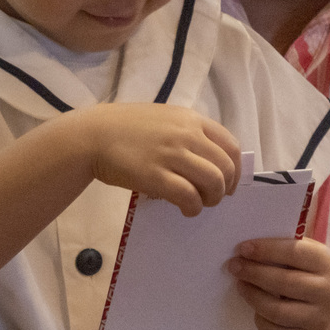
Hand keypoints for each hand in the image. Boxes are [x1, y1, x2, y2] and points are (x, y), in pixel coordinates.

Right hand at [83, 104, 239, 216]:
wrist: (93, 135)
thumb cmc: (127, 128)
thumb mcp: (166, 119)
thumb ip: (189, 134)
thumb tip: (209, 162)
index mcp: (192, 119)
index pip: (231, 146)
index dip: (236, 170)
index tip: (229, 183)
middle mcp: (187, 134)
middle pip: (226, 167)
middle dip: (225, 188)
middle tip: (213, 197)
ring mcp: (172, 154)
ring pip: (213, 182)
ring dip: (212, 199)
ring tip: (199, 204)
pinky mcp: (156, 175)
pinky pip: (189, 196)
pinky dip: (193, 207)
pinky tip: (186, 210)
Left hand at [228, 237, 329, 329]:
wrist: (323, 312)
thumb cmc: (304, 276)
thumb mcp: (302, 258)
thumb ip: (282, 249)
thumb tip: (248, 247)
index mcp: (326, 263)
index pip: (295, 252)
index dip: (266, 250)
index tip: (242, 248)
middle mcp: (328, 291)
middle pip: (284, 282)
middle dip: (254, 273)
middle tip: (234, 266)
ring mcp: (320, 318)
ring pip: (277, 310)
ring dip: (253, 297)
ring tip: (241, 286)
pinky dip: (261, 322)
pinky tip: (255, 311)